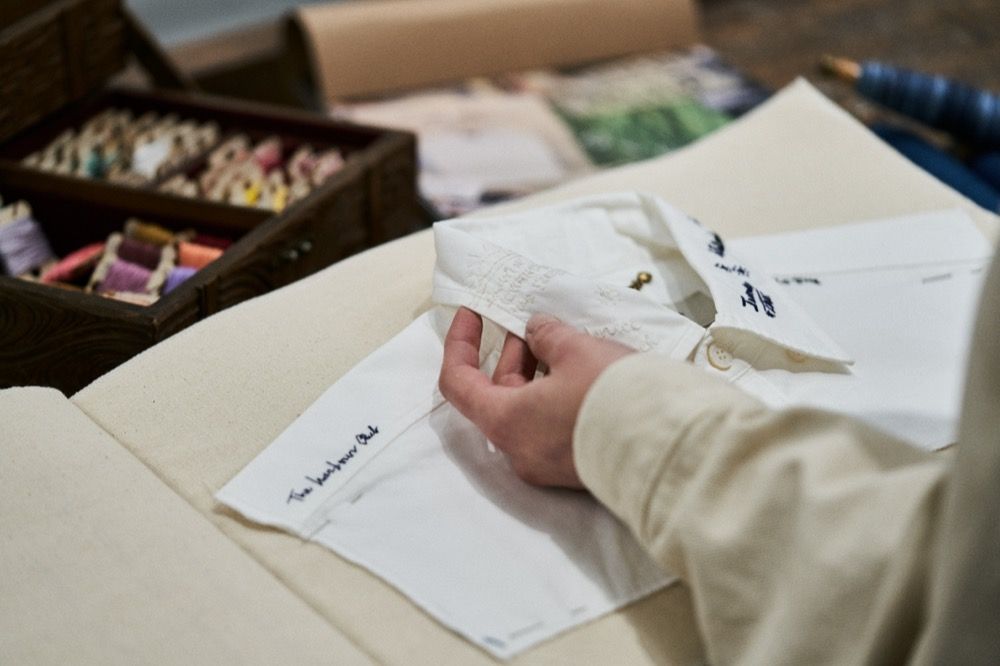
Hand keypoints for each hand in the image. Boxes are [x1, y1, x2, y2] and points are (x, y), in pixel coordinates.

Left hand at [438, 307, 634, 487]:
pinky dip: (555, 395)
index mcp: (507, 422)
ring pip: (527, 411)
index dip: (460, 343)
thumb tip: (536, 330)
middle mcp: (520, 451)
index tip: (473, 314)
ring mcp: (548, 464)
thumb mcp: (576, 350)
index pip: (458, 383)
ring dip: (536, 373)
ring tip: (561, 341)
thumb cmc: (613, 396)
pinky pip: (551, 426)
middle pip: (497, 395)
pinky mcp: (575, 466)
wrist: (668, 447)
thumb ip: (547, 335)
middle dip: (511, 353)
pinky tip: (581, 370)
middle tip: (531, 323)